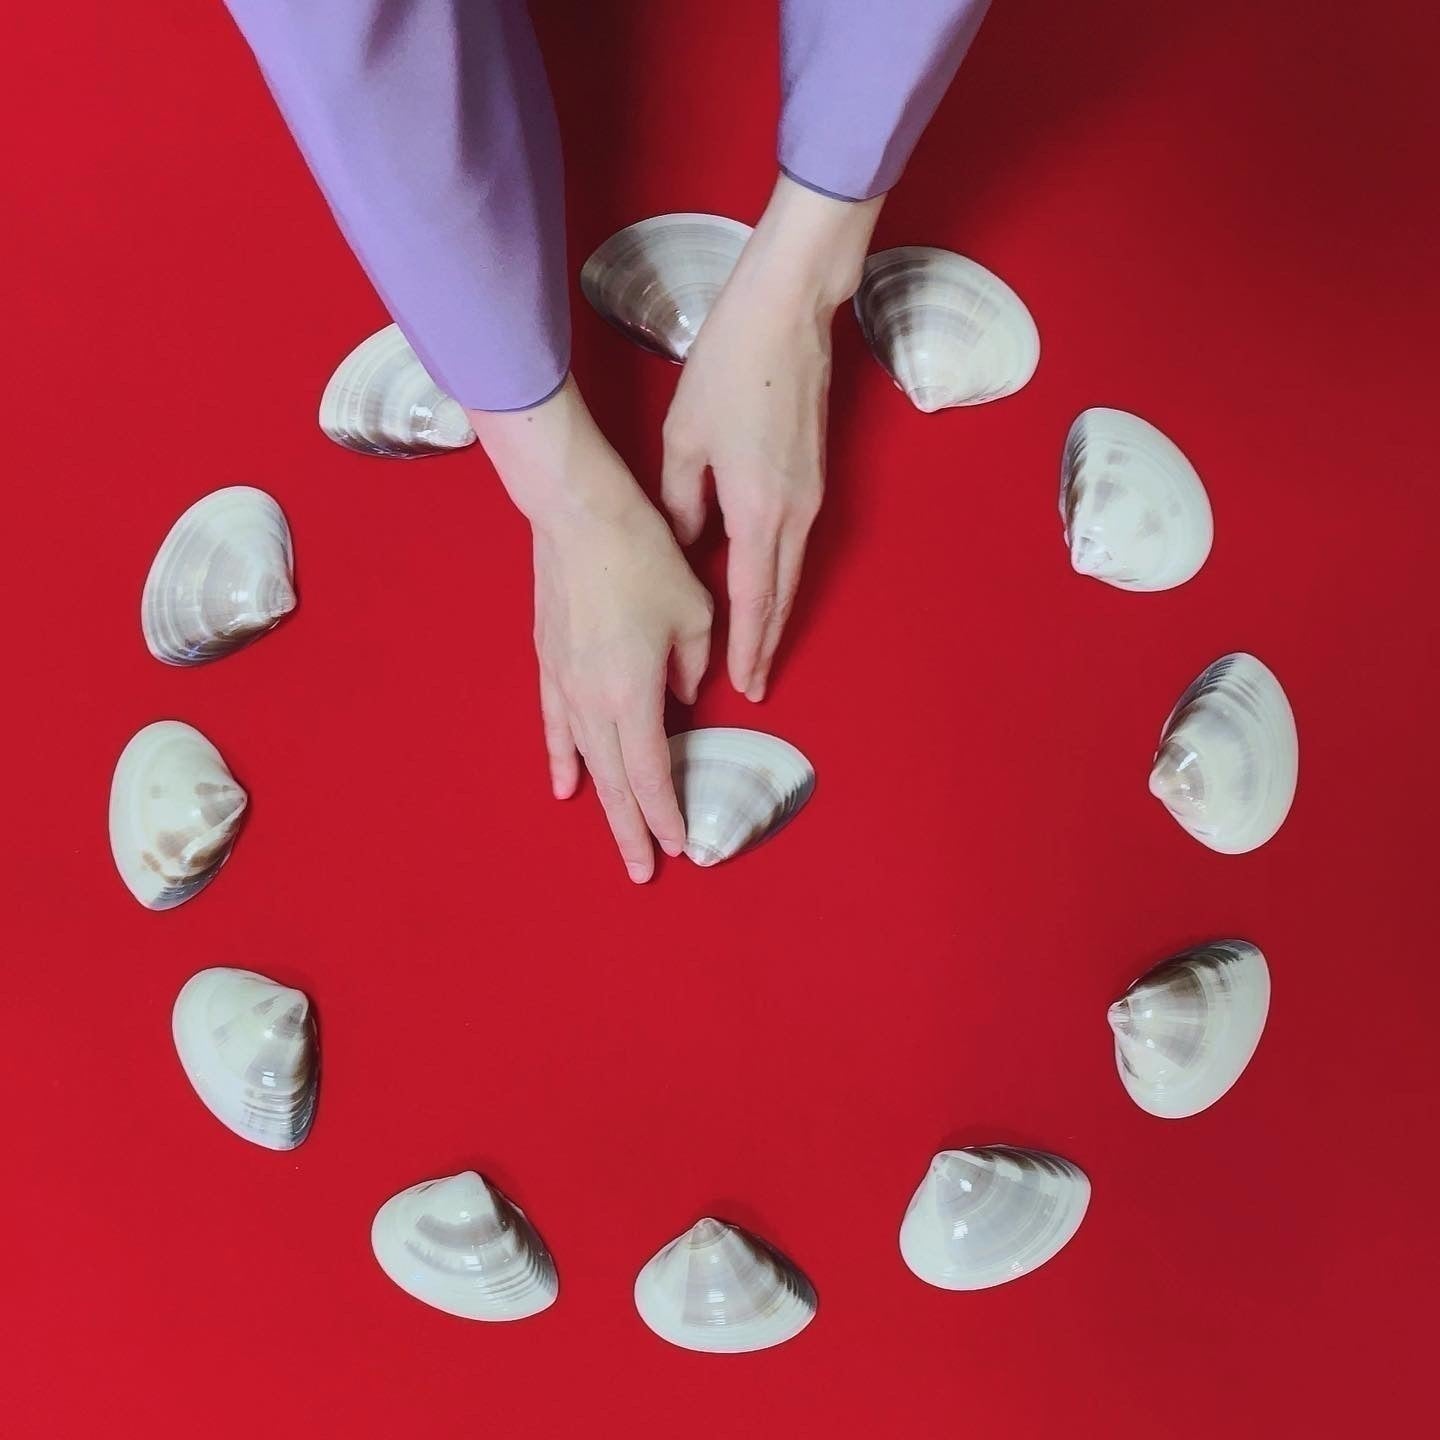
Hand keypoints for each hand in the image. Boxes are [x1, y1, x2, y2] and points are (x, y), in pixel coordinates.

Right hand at [470, 379, 712, 881]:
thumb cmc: (643, 557)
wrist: (577, 515)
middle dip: (631, 829)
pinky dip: (561, 758)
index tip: (681, 847)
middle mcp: (594, 701)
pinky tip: (565, 786)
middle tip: (644, 871)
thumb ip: (692, 666)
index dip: (665, 814)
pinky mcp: (548, 664)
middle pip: (615, 782)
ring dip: (602, 803)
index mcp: (634, 694)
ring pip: (584, 761)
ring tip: (614, 838)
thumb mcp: (694, 613)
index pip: (651, 773)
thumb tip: (681, 694)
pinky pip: (554, 726)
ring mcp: (564, 684)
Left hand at [661, 174, 881, 699]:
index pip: (753, 599)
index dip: (748, 646)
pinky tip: (761, 585)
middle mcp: (795, 512)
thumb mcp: (684, 439)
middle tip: (755, 684)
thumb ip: (683, 503)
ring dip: (775, 611)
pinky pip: (794, 541)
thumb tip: (689, 544)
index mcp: (760, 510)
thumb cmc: (730, 369)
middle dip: (766, 642)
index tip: (745, 685)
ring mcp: (811, 494)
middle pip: (781, 595)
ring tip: (757, 647)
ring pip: (791, 570)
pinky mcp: (813, 475)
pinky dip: (779, 574)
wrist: (788, 314)